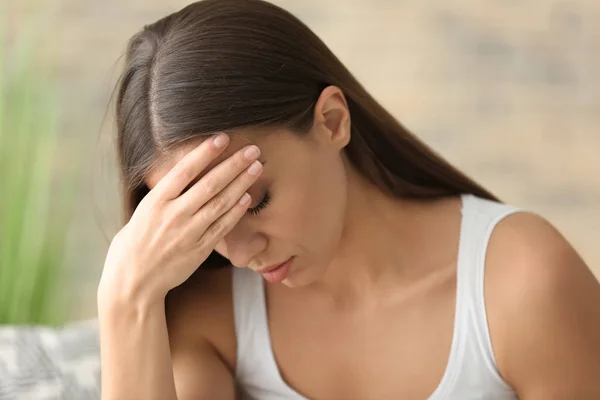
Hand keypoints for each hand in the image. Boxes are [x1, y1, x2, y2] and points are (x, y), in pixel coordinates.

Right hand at [98, 133, 261, 305]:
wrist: (134, 282)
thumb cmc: (135, 244)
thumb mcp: (143, 212)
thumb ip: (165, 195)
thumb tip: (185, 173)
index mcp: (155, 202)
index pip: (184, 171)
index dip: (205, 153)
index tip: (222, 138)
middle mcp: (173, 215)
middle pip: (209, 184)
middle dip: (233, 164)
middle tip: (252, 150)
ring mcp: (188, 233)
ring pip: (220, 203)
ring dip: (241, 183)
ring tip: (256, 167)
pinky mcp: (200, 250)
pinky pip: (222, 227)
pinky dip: (236, 211)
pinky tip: (248, 197)